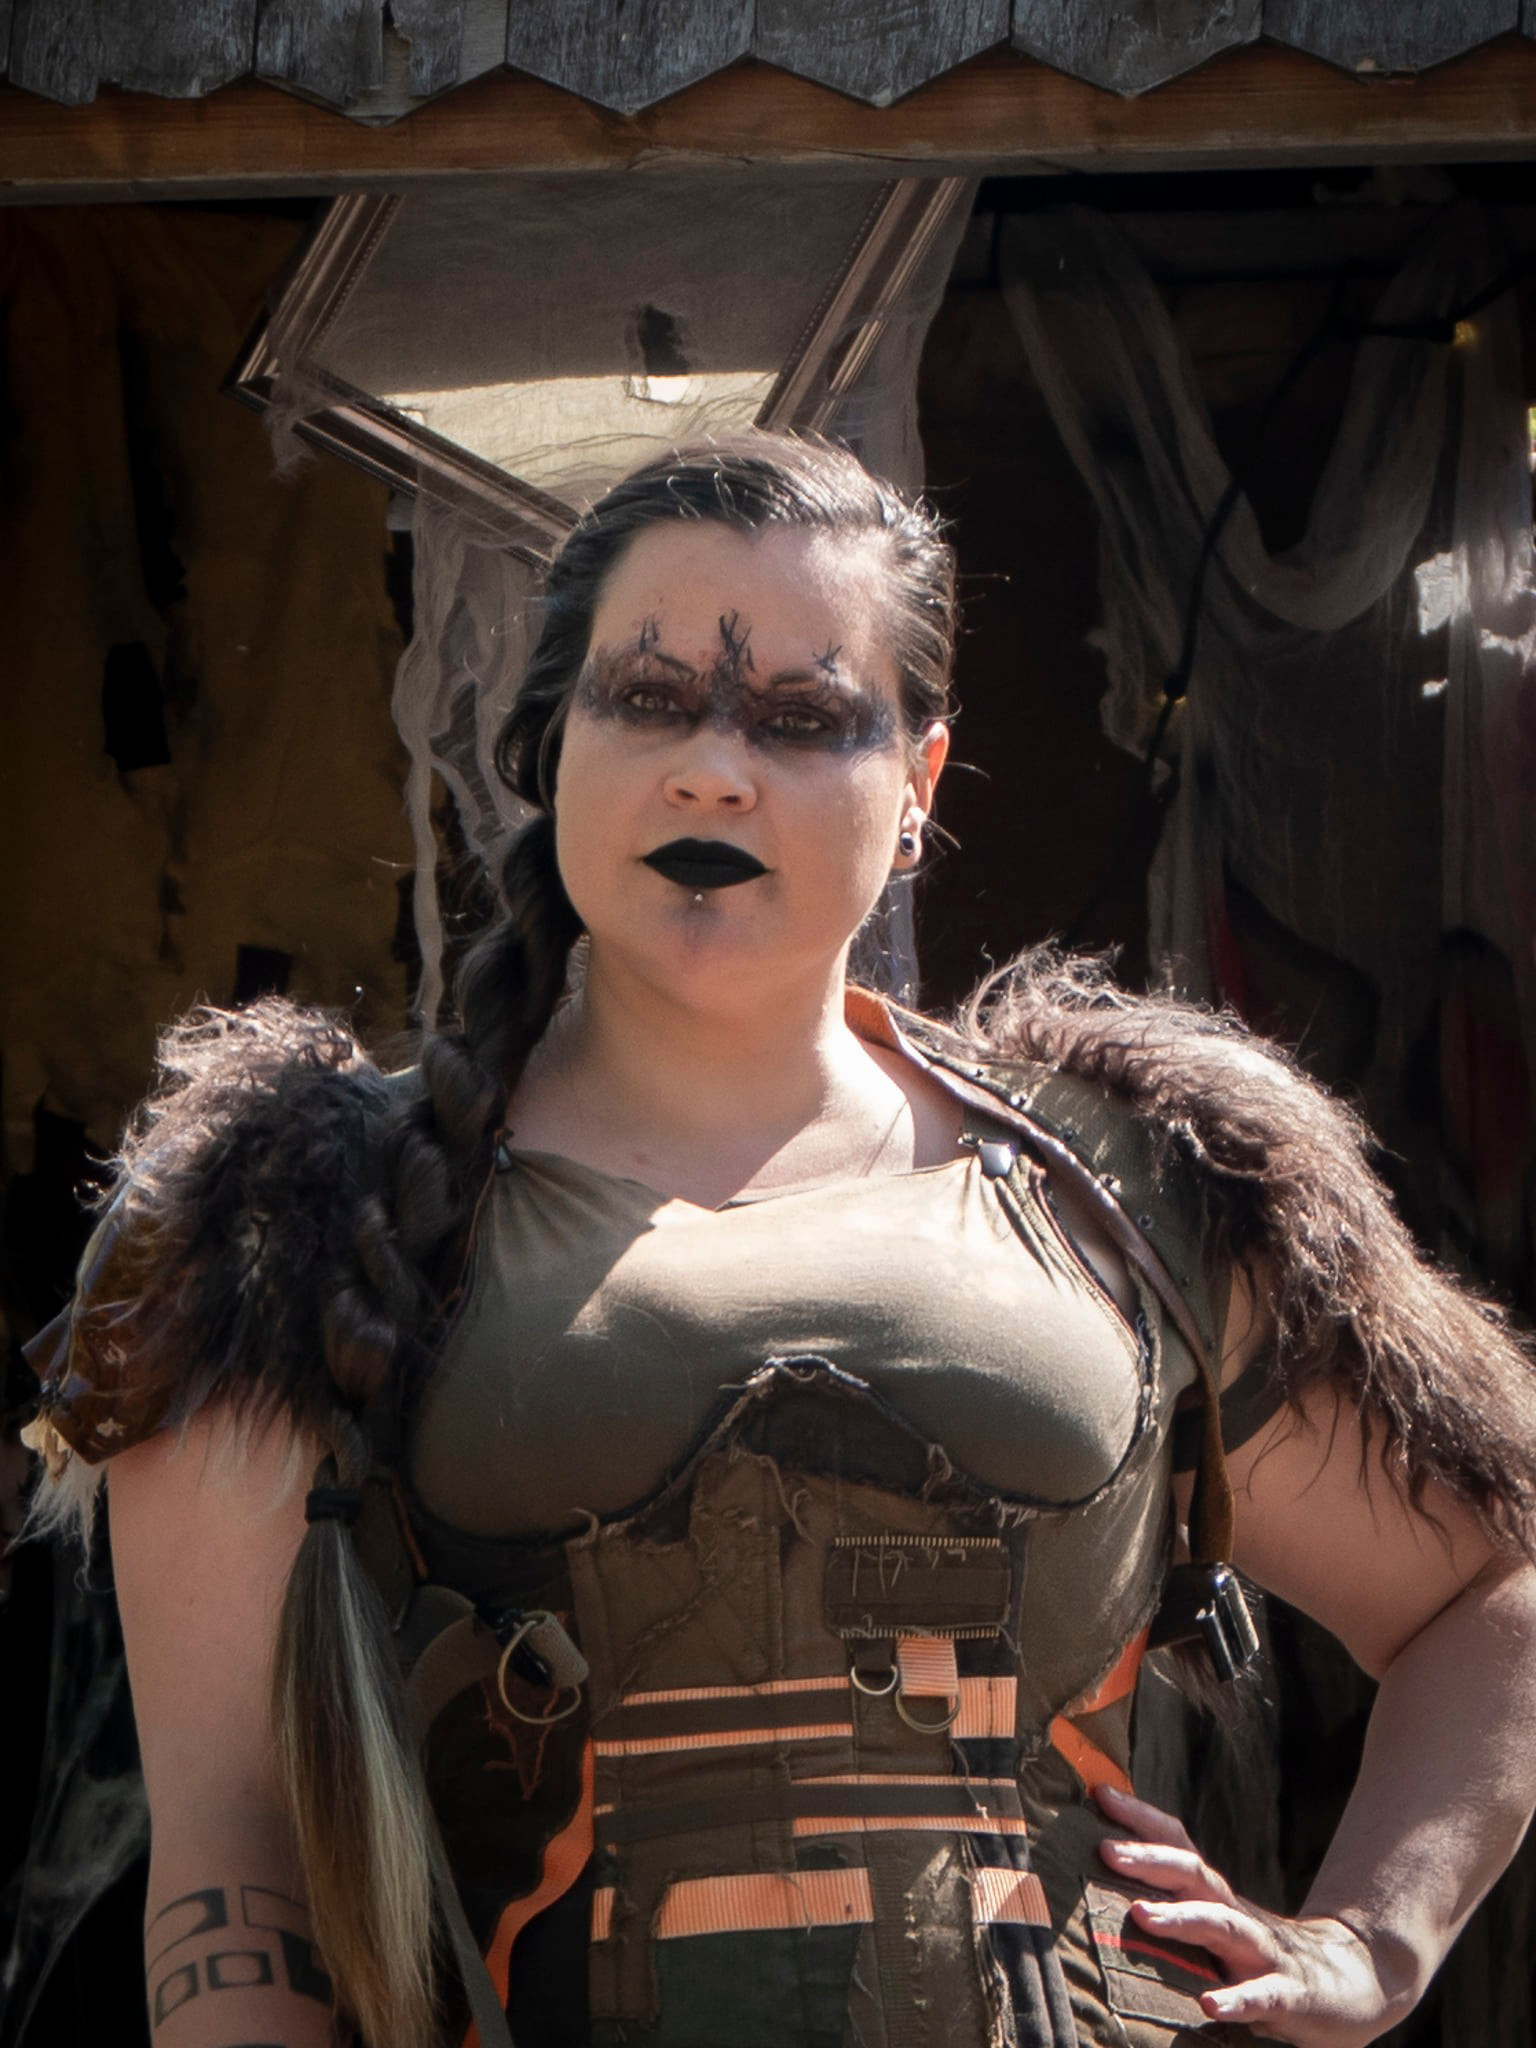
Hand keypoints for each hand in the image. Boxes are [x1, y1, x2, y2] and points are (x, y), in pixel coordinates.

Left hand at [1094, 1785, 1413, 2045]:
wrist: (1355, 1983)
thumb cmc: (1265, 1953)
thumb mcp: (1218, 1923)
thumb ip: (1176, 1905)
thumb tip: (1110, 1877)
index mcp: (1217, 1897)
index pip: (1178, 1845)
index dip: (1141, 1818)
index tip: (1099, 1791)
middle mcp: (1237, 1915)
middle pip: (1194, 1875)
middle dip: (1150, 1859)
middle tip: (1106, 1850)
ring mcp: (1265, 1953)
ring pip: (1223, 1926)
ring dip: (1182, 1918)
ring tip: (1142, 1916)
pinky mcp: (1291, 1995)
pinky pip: (1262, 1996)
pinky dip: (1236, 1999)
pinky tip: (1209, 2005)